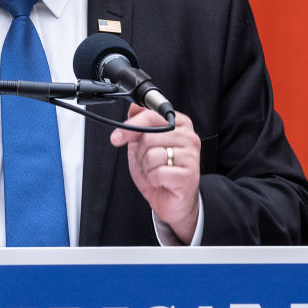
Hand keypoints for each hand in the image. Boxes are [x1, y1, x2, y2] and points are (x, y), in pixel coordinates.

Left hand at [110, 104, 200, 243]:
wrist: (173, 200)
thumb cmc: (160, 171)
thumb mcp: (143, 145)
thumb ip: (139, 125)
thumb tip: (134, 106)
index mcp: (179, 124)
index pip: (151, 116)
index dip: (130, 127)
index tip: (117, 137)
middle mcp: (189, 137)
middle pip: (149, 137)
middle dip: (140, 154)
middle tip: (148, 163)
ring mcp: (191, 156)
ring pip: (153, 155)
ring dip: (147, 168)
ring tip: (156, 172)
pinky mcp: (189, 175)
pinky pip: (159, 173)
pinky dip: (153, 179)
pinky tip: (161, 181)